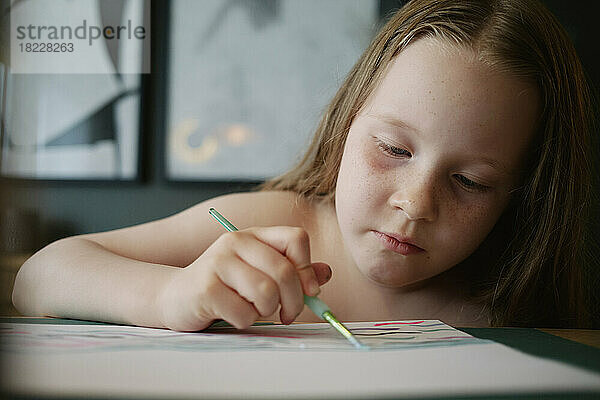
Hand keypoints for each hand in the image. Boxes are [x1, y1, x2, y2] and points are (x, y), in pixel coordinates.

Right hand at [156, 226, 331, 330]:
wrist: (176, 297)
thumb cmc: (223, 287)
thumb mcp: (258, 272)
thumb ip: (292, 271)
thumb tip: (325, 274)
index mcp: (254, 236)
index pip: (297, 238)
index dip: (307, 268)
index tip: (308, 290)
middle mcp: (236, 242)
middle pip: (285, 271)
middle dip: (294, 301)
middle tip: (288, 314)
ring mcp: (218, 263)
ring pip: (267, 293)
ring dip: (267, 311)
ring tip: (254, 310)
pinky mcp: (206, 288)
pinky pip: (244, 312)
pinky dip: (245, 321)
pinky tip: (232, 314)